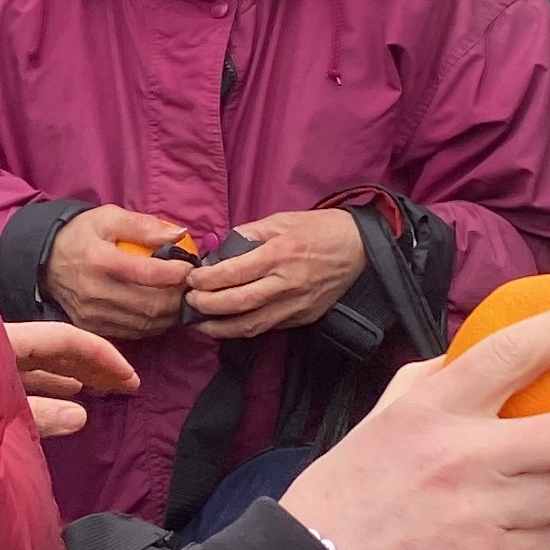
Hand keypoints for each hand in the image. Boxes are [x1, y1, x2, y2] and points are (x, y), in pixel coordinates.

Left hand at [4, 320, 139, 437]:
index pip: (65, 338)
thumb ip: (37, 414)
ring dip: (73, 375)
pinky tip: (63, 396)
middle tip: (125, 386)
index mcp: (7, 341)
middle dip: (93, 365)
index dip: (102, 355)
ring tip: (99, 389)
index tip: (129, 377)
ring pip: (40, 362)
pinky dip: (48, 386)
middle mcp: (0, 345)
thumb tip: (80, 416)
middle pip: (56, 348)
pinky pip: (24, 377)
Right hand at [41, 206, 192, 341]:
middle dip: (177, 298)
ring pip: (143, 324)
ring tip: (179, 299)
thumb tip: (178, 235)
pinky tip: (160, 312)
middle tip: (190, 287)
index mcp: (100, 261)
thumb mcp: (109, 217)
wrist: (44, 260)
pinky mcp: (91, 328)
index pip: (148, 273)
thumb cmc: (81, 234)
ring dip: (169, 315)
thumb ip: (144, 225)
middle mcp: (95, 292)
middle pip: (149, 304)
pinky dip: (152, 325)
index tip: (190, 268)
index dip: (176, 273)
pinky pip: (131, 333)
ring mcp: (91, 314)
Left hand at [184, 208, 367, 339]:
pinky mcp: (304, 317)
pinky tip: (229, 325)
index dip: (207, 280)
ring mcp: (297, 304)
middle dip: (207, 307)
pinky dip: (245, 329)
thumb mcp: (281, 220)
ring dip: (221, 328)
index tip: (191, 281)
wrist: (360, 247)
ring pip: (252, 325)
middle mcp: (288, 282)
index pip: (234, 273)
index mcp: (280, 254)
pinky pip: (269, 327)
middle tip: (189, 304)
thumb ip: (248, 235)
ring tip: (200, 324)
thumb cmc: (319, 228)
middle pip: (239, 303)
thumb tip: (219, 250)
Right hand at [277, 305, 549, 549]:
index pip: (515, 351)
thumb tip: (487, 353)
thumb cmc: (353, 485)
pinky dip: (536, 542)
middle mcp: (462, 450)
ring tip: (526, 500)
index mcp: (435, 404)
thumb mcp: (386, 413)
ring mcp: (479, 508)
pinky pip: (546, 543)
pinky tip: (503, 538)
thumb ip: (436, 379)